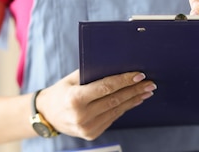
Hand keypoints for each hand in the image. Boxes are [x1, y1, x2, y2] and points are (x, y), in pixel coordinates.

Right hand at [37, 70, 155, 139]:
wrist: (47, 115)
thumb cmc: (62, 91)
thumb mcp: (72, 79)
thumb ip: (92, 73)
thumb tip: (119, 64)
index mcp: (74, 99)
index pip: (105, 87)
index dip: (124, 81)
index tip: (139, 75)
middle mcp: (81, 116)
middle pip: (114, 100)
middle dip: (134, 90)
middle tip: (150, 83)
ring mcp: (87, 128)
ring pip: (116, 110)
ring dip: (134, 100)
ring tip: (146, 91)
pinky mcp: (92, 134)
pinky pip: (112, 118)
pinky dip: (125, 108)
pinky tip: (134, 100)